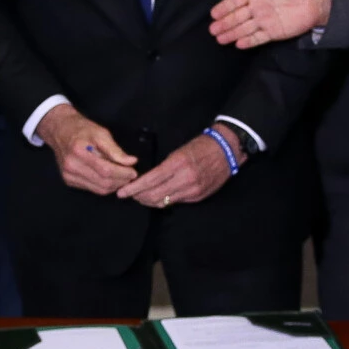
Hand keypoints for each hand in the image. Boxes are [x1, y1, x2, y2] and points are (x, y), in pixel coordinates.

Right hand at [37, 105, 138, 195]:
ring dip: (114, 186)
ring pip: (99, 189)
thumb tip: (131, 162)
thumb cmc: (82, 129)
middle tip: (130, 175)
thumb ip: (115, 150)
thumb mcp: (101, 133)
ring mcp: (68, 175)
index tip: (133, 171)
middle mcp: (71, 166)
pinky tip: (110, 178)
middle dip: (120, 181)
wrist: (60, 131)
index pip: (105, 170)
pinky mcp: (68, 181)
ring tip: (122, 177)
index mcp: (79, 152)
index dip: (122, 173)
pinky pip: (92, 189)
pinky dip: (104, 186)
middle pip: (103, 182)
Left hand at [115, 128, 234, 209]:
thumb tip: (149, 180)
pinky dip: (165, 200)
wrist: (227, 150)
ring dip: (150, 201)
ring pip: (164, 202)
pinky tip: (159, 197)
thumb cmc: (201, 146)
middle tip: (129, 195)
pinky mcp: (198, 197)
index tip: (121, 192)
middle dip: (139, 197)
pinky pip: (176, 202)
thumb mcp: (179, 151)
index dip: (133, 188)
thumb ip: (165, 168)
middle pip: (154, 196)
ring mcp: (192, 191)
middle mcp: (185, 180)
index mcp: (177, 165)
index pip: (150, 181)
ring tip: (141, 197)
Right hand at [210, 0, 330, 47]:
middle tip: (212, 29)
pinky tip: (238, 44)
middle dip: (224, 22)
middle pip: (237, 16)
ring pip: (245, 28)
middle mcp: (257, 6)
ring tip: (219, 38)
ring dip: (232, 33)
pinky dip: (249, 41)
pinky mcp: (274, 31)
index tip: (214, 13)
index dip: (225, 6)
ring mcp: (265, 20)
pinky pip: (259, 37)